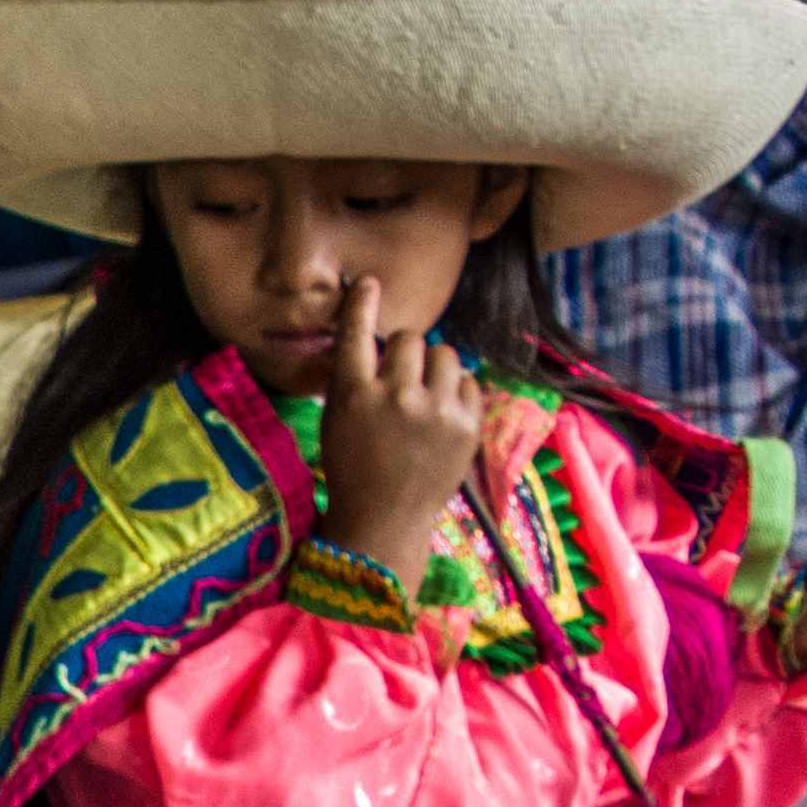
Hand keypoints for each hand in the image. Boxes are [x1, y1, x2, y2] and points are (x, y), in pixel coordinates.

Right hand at [308, 273, 491, 587]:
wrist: (384, 522)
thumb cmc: (353, 470)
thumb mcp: (337, 424)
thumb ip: (355, 382)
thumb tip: (380, 342)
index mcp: (353, 398)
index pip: (357, 337)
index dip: (363, 305)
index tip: (369, 285)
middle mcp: (396, 398)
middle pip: (409, 339)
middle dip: (405, 352)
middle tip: (400, 378)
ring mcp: (436, 412)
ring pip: (445, 354)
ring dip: (434, 367)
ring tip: (425, 395)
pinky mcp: (467, 425)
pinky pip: (470, 381)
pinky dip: (457, 392)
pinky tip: (443, 414)